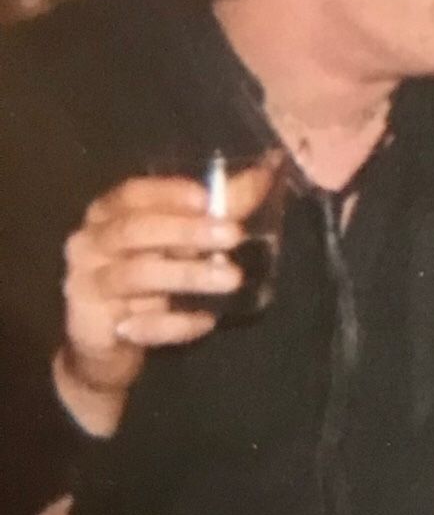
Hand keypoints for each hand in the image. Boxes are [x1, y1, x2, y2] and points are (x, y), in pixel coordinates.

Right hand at [57, 169, 262, 432]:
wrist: (106, 341)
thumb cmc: (148, 274)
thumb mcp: (178, 241)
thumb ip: (218, 209)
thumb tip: (265, 173)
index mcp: (108, 214)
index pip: (132, 194)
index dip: (167, 193)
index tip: (206, 197)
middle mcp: (91, 243)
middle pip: (133, 230)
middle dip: (185, 231)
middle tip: (233, 235)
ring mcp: (87, 284)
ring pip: (137, 275)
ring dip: (188, 274)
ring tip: (232, 278)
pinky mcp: (95, 326)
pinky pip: (141, 325)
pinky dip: (176, 324)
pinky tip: (207, 320)